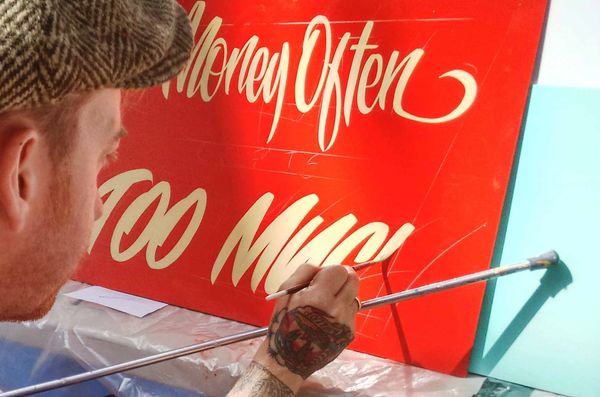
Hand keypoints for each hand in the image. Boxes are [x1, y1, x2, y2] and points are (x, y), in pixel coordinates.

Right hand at [228, 264, 358, 395]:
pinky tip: (328, 319)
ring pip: (354, 295)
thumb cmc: (283, 323)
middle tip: (331, 285)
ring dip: (343, 294)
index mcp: (317, 297)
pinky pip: (352, 312)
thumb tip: (322, 267)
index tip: (323, 278)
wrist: (288, 359)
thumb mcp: (285, 292)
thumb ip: (305, 272)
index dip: (331, 271)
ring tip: (327, 305)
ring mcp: (346, 322)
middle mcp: (336, 309)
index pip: (339, 270)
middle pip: (353, 280)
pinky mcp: (350, 334)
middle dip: (343, 278)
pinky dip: (342, 310)